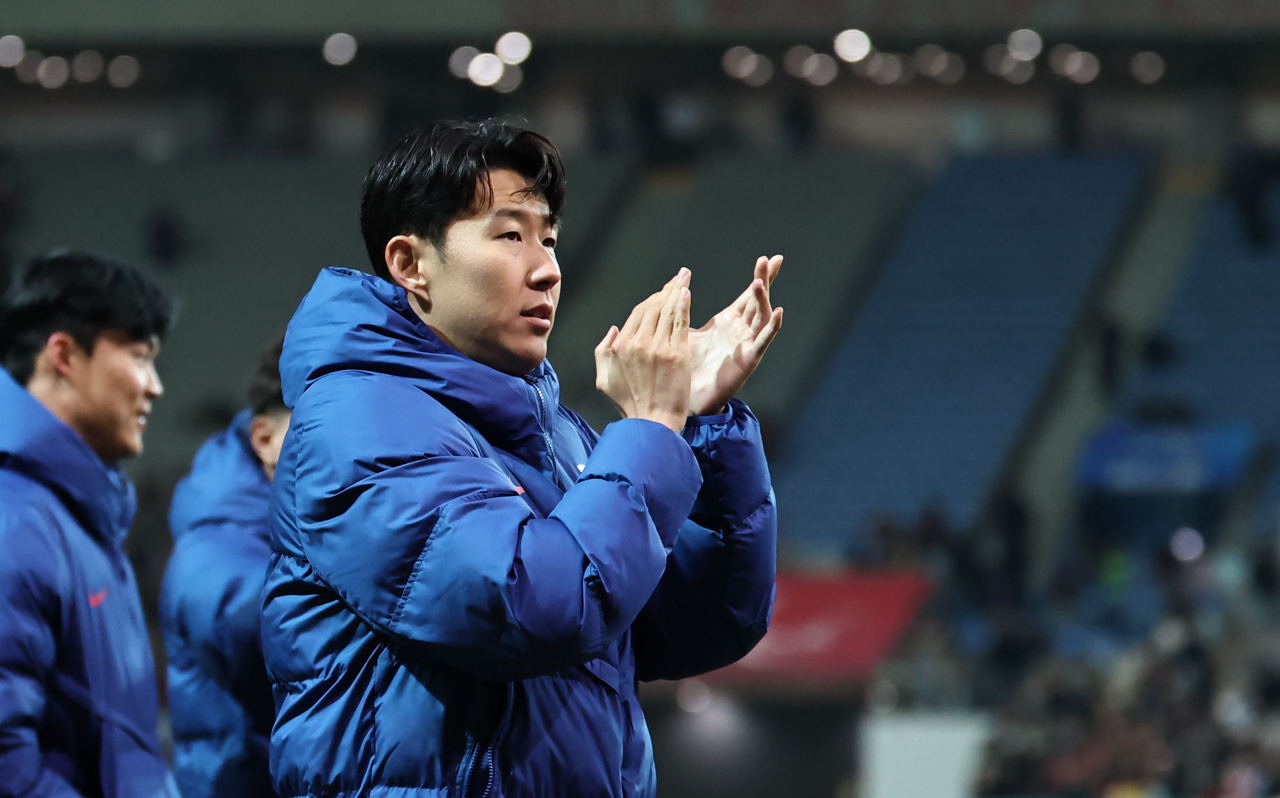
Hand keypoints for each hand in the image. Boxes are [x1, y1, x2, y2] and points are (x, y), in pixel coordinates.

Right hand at [594, 269, 692, 432]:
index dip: (652, 299)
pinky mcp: (675, 354)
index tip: (663, 291)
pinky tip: (686, 292)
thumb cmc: (630, 406)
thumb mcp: (604, 380)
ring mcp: (657, 348)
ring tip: (684, 277)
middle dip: (666, 289)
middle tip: (679, 277)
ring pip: (666, 311)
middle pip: (653, 307)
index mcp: (619, 346)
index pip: (638, 313)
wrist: (653, 424)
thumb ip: (603, 351)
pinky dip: (682, 305)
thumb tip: (613, 329)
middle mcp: (636, 343)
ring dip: (677, 291)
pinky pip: (679, 323)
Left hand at [687, 255, 784, 415]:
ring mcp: (746, 345)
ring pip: (760, 317)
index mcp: (728, 322)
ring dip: (762, 300)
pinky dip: (771, 328)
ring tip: (760, 282)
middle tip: (770, 259)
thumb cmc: (687, 368)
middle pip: (757, 300)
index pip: (747, 295)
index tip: (769, 257)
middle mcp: (741, 331)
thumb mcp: (685, 332)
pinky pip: (762, 342)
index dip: (759, 276)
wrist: (687, 399)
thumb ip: (683, 311)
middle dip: (764, 280)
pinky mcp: (747, 360)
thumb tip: (676, 289)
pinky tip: (777, 313)